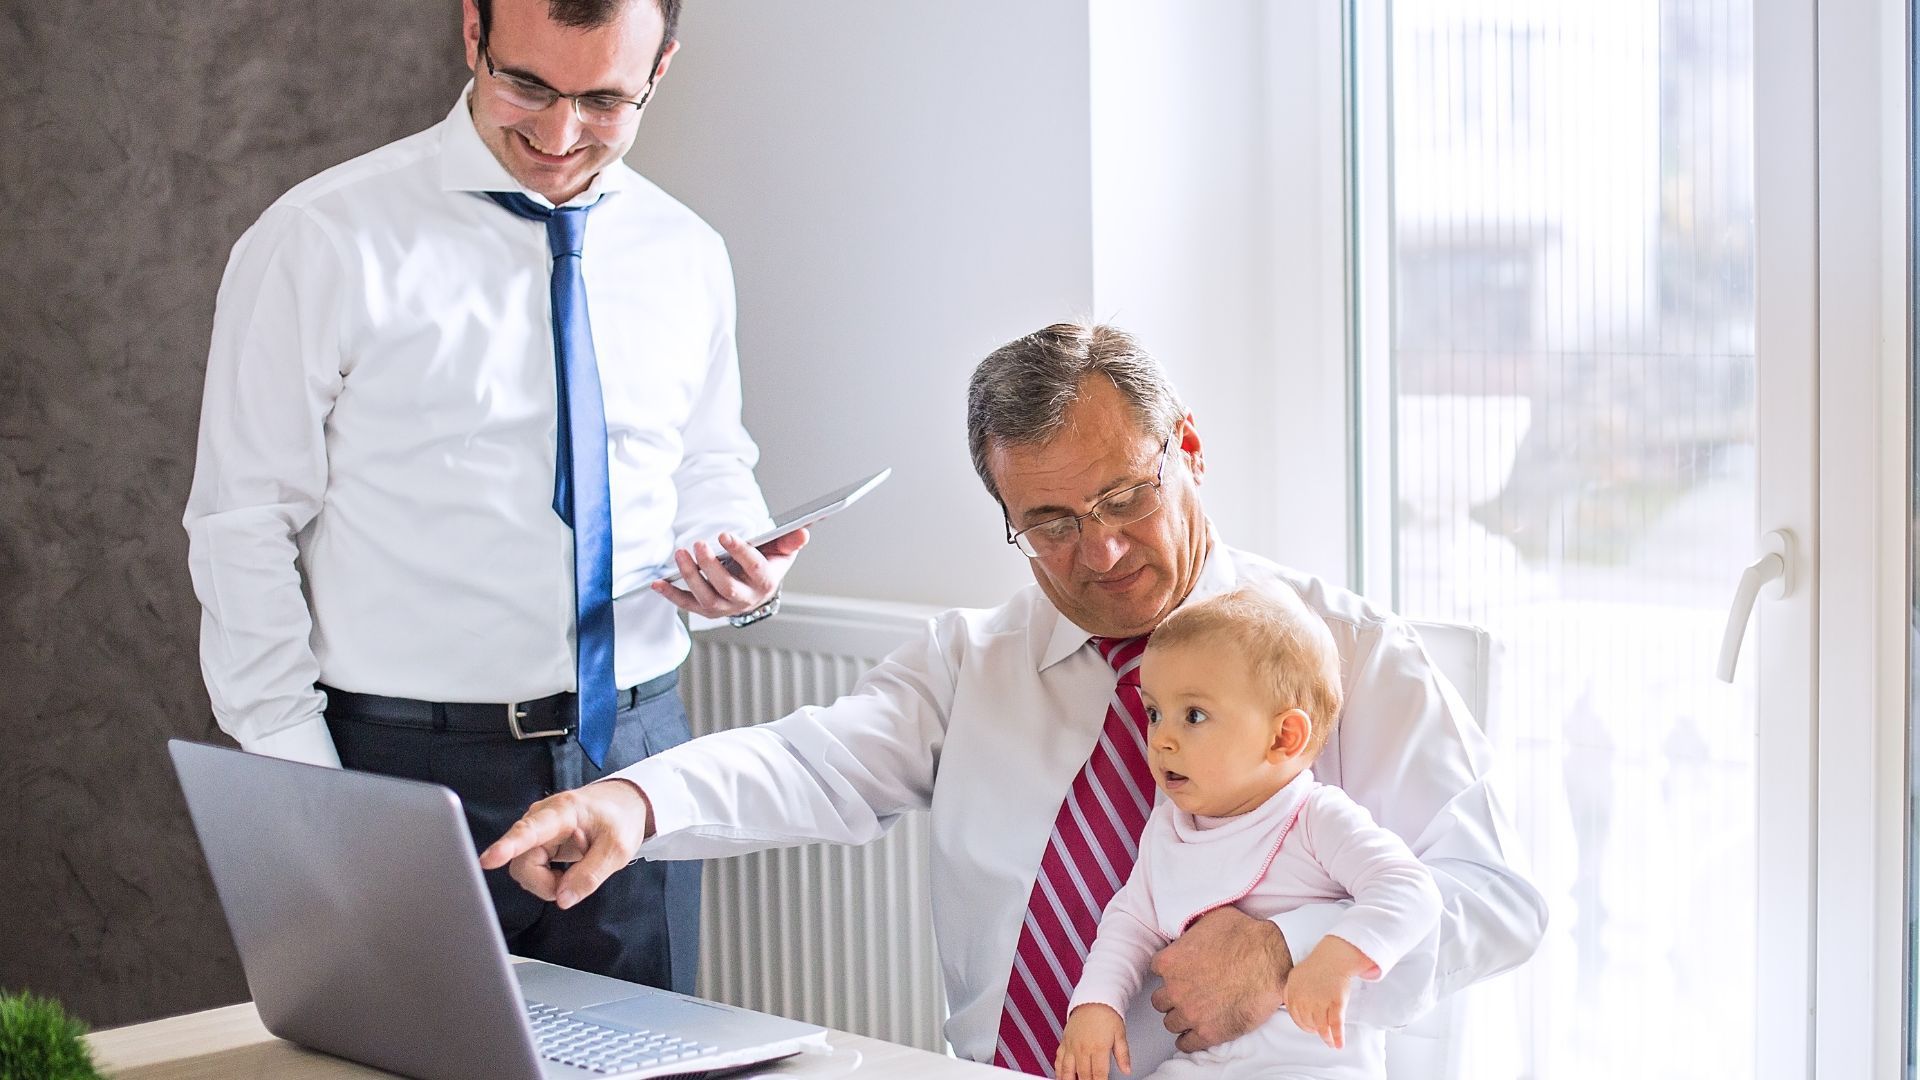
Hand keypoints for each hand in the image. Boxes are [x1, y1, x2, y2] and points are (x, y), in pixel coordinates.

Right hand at [478, 779, 652, 909]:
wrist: (622, 805)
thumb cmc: (620, 820)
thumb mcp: (617, 849)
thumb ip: (590, 875)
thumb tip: (561, 900)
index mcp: (563, 811)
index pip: (530, 830)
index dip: (508, 847)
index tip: (488, 860)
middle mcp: (540, 818)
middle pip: (523, 863)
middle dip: (546, 882)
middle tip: (577, 878)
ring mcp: (535, 831)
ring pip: (524, 870)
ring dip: (550, 880)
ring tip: (577, 863)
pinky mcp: (535, 843)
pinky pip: (531, 870)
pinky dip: (550, 877)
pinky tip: (568, 865)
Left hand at [650, 528, 807, 618]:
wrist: (756, 591)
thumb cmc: (767, 565)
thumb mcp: (782, 551)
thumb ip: (790, 540)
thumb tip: (803, 531)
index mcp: (764, 582)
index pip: (754, 567)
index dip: (740, 551)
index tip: (725, 534)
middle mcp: (745, 598)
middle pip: (726, 586)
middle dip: (710, 566)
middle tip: (699, 544)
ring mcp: (724, 607)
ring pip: (705, 597)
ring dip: (690, 576)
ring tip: (680, 553)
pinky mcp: (706, 609)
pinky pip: (686, 604)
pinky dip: (671, 594)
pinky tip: (657, 582)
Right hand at [1054, 1003, 1129, 1079]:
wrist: (1092, 999)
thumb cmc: (1107, 1014)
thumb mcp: (1120, 1034)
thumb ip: (1123, 1054)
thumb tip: (1127, 1070)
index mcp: (1098, 1048)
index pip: (1098, 1075)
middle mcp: (1082, 1048)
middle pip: (1083, 1075)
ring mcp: (1071, 1046)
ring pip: (1067, 1071)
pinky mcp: (1064, 1042)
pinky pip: (1058, 1060)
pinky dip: (1059, 1071)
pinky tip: (1062, 1077)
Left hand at [1148, 907, 1289, 1052]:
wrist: (1271, 961)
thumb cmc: (1245, 936)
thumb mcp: (1211, 919)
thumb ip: (1193, 930)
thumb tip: (1193, 931)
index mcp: (1170, 961)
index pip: (1156, 969)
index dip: (1171, 970)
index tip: (1180, 972)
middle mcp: (1175, 989)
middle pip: (1160, 1000)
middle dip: (1172, 997)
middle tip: (1187, 994)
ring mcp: (1191, 1013)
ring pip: (1170, 1023)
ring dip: (1180, 1018)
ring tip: (1192, 1014)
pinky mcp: (1208, 1033)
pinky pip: (1187, 1044)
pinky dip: (1189, 1040)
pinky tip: (1195, 1035)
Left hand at [1281, 951, 1351, 1049]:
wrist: (1336, 956)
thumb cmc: (1318, 965)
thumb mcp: (1296, 976)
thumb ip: (1290, 991)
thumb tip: (1288, 1005)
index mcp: (1293, 992)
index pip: (1295, 1016)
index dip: (1303, 1024)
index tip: (1309, 1028)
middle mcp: (1304, 999)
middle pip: (1308, 1023)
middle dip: (1314, 1029)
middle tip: (1320, 1032)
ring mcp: (1320, 1002)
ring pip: (1321, 1027)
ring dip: (1326, 1038)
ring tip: (1330, 1042)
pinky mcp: (1336, 1003)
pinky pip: (1335, 1025)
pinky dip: (1337, 1037)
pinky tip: (1338, 1045)